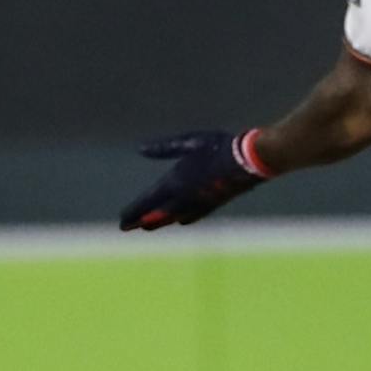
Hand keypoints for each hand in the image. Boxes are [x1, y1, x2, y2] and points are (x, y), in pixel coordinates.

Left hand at [118, 130, 269, 231]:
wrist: (248, 161)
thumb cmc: (218, 147)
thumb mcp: (189, 142)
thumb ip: (164, 148)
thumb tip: (141, 149)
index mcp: (175, 183)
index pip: (148, 202)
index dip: (133, 212)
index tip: (122, 222)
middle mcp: (184, 198)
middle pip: (158, 214)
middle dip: (142, 220)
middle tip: (129, 227)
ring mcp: (199, 204)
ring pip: (174, 217)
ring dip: (160, 222)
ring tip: (149, 226)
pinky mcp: (213, 204)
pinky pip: (192, 216)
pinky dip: (182, 219)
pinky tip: (181, 220)